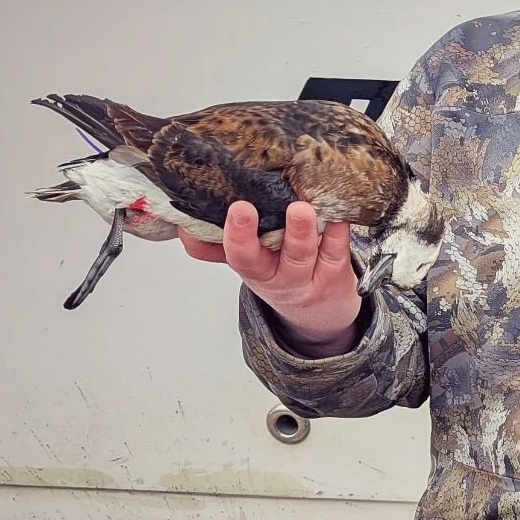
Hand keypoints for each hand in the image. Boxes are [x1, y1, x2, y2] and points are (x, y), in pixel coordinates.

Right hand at [180, 200, 361, 354]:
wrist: (322, 311)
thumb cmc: (281, 273)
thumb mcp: (249, 264)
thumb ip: (215, 247)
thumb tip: (182, 225)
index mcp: (253, 269)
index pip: (234, 256)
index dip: (228, 236)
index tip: (225, 211)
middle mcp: (277, 275)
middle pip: (258, 259)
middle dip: (247, 235)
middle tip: (242, 208)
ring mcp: (307, 274)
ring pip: (299, 254)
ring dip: (297, 231)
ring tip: (297, 209)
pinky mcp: (337, 270)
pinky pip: (337, 250)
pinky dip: (337, 231)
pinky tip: (336, 213)